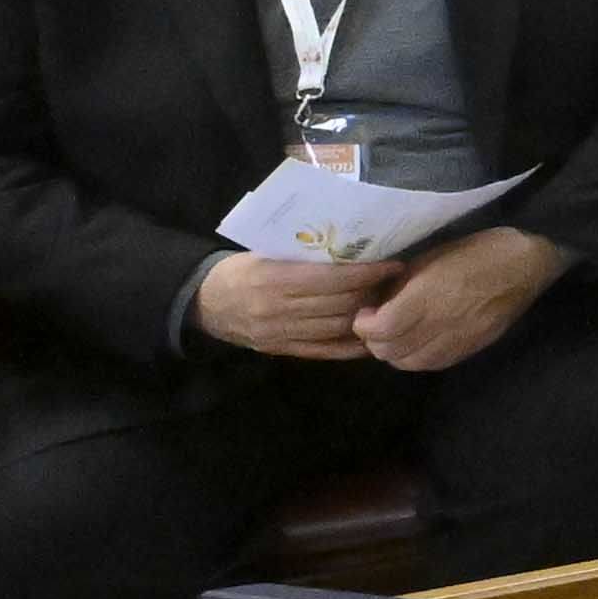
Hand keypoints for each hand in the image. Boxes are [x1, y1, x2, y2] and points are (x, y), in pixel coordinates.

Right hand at [192, 247, 383, 360]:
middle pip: (338, 304)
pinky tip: (370, 335)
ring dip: (365, 315)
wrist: (204, 303)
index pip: (331, 278)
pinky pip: (325, 351)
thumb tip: (352, 247)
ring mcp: (280, 334)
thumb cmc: (240, 271)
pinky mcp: (282, 350)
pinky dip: (352, 346)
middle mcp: (277, 309)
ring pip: (336, 327)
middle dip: (371, 291)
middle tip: (393, 281)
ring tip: (385, 301)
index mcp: (273, 279)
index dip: (366, 273)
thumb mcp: (265, 255)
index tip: (391, 264)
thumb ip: (302, 256)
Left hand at [355, 224, 561, 374]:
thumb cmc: (476, 252)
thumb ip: (401, 284)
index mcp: (429, 294)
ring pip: (408, 363)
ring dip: (394, 352)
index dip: (364, 325)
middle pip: (390, 351)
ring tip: (397, 335)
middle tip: (376, 325)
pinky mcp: (470, 348)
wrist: (526, 265)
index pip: (381, 329)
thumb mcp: (431, 258)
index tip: (366, 313)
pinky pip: (432, 364)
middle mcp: (442, 323)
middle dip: (374, 340)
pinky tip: (419, 342)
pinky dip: (416, 358)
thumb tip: (377, 303)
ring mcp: (458, 340)